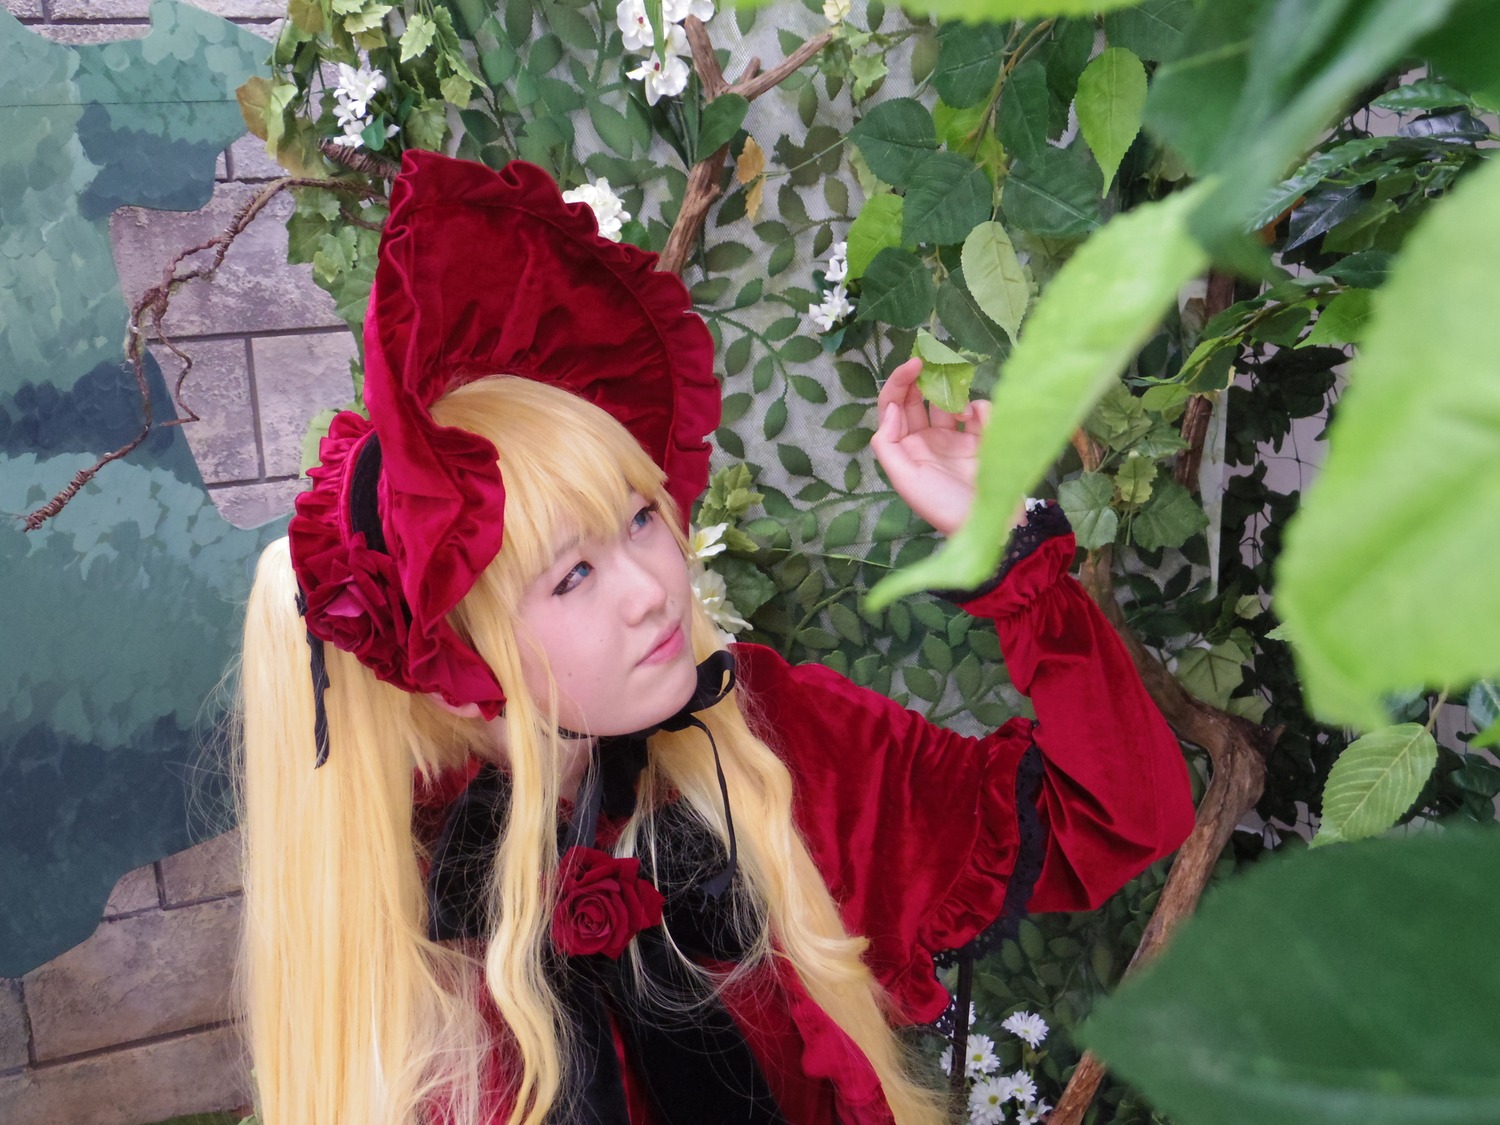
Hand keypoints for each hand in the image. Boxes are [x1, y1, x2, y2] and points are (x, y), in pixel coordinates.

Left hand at [869, 358, 990, 536]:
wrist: (991, 525)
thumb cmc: (943, 505)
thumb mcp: (906, 480)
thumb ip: (888, 444)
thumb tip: (890, 409)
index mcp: (906, 447)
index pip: (895, 406)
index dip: (899, 382)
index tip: (915, 364)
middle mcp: (927, 439)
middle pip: (919, 398)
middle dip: (924, 377)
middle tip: (935, 360)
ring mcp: (956, 438)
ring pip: (949, 400)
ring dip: (952, 390)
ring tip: (958, 395)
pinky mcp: (983, 439)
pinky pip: (978, 411)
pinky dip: (978, 408)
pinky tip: (977, 419)